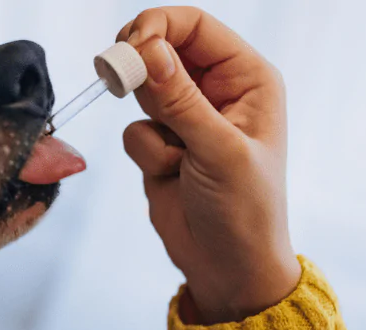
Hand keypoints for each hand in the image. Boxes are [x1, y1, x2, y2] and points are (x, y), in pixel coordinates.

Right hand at [118, 7, 300, 323]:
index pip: (195, 26)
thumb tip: (147, 50)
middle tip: (117, 80)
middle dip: (140, 70)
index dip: (157, 27)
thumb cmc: (244, 211)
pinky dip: (144, 152)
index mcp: (248, 78)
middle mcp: (218, 90)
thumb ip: (180, 99)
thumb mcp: (217, 151)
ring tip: (176, 157)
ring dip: (149, 123)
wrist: (227, 267)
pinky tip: (171, 175)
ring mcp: (187, 116)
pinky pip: (133, 128)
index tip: (126, 47)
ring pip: (141, 89)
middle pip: (161, 47)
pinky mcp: (161, 144)